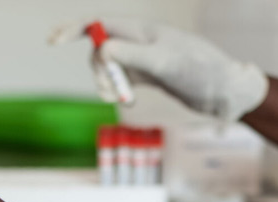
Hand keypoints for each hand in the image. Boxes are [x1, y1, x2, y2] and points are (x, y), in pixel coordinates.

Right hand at [50, 18, 268, 120]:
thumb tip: (100, 50)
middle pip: (100, 50)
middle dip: (99, 71)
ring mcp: (144, 60)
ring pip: (110, 68)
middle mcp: (140, 42)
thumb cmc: (200, 71)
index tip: (52, 41)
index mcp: (142, 30)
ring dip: (108, 84)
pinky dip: (119, 91)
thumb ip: (132, 56)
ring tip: (120, 99)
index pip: (100, 24)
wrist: (224, 91)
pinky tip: (128, 101)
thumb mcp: (164, 63)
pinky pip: (123, 81)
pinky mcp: (150, 78)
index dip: (74, 30)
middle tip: (113, 92)